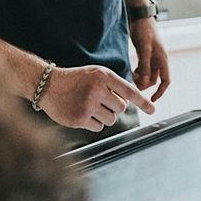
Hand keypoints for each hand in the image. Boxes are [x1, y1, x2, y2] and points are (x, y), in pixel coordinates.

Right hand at [37, 64, 154, 131]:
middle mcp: (97, 89)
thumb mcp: (95, 74)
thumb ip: (113, 85)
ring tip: (90, 105)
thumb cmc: (76, 80)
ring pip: (111, 119)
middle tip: (100, 100)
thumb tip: (130, 102)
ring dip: (104, 116)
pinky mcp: (79, 118)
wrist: (48, 85)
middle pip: (121, 108)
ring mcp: (88, 104)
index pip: (128, 91)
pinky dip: (93, 123)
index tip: (152, 110)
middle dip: (114, 107)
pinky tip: (82, 113)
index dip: (142, 101)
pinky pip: (98, 127)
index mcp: (103, 76)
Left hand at [130, 17, 170, 100]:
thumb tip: (145, 83)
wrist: (139, 15)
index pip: (165, 81)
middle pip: (154, 79)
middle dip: (145, 84)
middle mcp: (159, 59)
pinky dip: (137, 71)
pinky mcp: (145, 53)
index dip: (160, 92)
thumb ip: (145, 65)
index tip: (151, 100)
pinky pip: (143, 68)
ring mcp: (152, 56)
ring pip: (148, 74)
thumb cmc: (143, 29)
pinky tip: (130, 70)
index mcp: (162, 59)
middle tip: (133, 82)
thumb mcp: (144, 48)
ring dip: (140, 78)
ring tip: (130, 75)